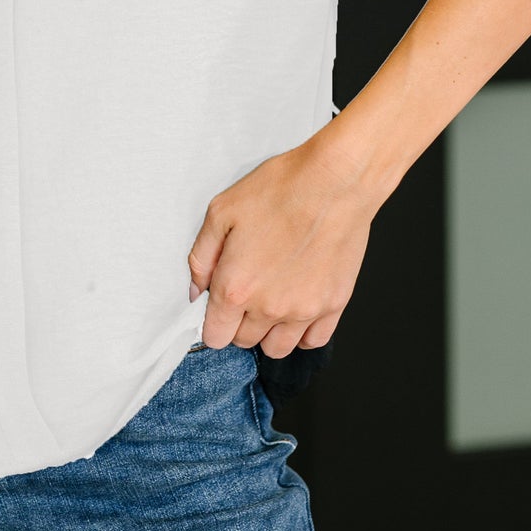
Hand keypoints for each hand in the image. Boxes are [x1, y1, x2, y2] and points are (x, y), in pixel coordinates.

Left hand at [187, 124, 377, 355]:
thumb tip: (196, 290)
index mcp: (236, 287)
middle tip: (246, 292)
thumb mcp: (221, 212)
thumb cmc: (280, 189)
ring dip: (269, 332)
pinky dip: (302, 332)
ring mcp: (304, 310)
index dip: (212, 324)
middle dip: (238, 323)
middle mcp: (269, 307)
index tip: (219, 309)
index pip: (215, 335)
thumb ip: (201, 257)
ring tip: (271, 303)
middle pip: (243, 341)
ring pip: (277, 348)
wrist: (334, 181)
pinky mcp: (334, 305)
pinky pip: (313, 341)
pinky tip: (298, 308)